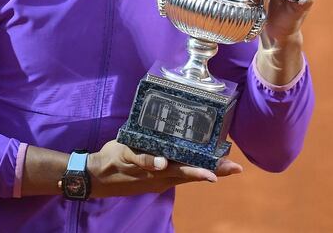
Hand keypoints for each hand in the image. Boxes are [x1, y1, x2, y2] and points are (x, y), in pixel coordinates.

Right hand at [88, 140, 242, 197]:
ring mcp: (159, 180)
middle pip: (192, 173)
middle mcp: (162, 176)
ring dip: (206, 170)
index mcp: (158, 168)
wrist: (96, 177)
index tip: (223, 169)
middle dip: (215, 170)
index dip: (205, 168)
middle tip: (236, 167)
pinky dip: (188, 172)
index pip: (186, 168)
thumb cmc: (112, 158)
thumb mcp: (125, 153)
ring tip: (227, 167)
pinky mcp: (155, 179)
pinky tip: (201, 169)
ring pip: (186, 175)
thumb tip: (161, 162)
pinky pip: (175, 175)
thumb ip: (143, 158)